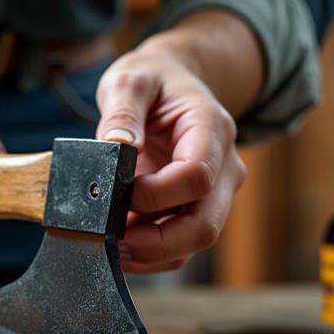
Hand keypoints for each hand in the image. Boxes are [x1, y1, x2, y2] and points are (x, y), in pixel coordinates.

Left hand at [96, 48, 245, 273]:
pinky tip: (118, 244)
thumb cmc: (154, 81)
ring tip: (109, 244)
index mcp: (213, 129)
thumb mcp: (131, 79)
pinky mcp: (197, 210)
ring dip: (150, 253)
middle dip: (156, 243)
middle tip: (111, 242)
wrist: (173, 84)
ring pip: (193, 241)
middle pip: (204, 224)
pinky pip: (180, 245)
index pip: (197, 177)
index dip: (157, 194)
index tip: (120, 193)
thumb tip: (116, 146)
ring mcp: (215, 193)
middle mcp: (224, 167)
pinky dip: (149, 254)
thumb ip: (122, 110)